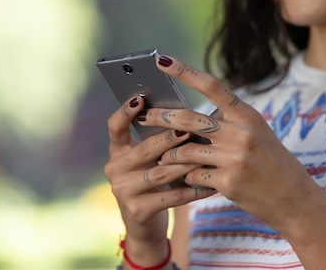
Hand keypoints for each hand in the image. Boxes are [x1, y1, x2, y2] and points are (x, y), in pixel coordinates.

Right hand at [104, 94, 216, 244]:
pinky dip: (193, 190)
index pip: (115, 127)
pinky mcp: (138, 210)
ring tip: (205, 156)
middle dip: (168, 138)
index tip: (140, 98)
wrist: (144, 226)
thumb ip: (156, 140)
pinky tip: (210, 185)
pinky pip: (171, 197)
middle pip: (144, 149)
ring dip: (185, 164)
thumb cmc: (152, 183)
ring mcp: (124, 191)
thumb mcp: (147, 161)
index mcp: (117, 151)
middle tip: (189, 129)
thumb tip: (185, 115)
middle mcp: (115, 169)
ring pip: (160, 173)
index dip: (125, 112)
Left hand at [145, 55, 323, 235]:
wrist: (296, 200)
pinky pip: (193, 174)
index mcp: (248, 115)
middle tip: (143, 117)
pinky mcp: (228, 182)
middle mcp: (241, 133)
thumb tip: (185, 119)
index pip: (212, 86)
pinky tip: (187, 178)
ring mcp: (235, 158)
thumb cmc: (270, 163)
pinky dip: (186, 176)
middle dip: (160, 118)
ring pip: (184, 150)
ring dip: (168, 155)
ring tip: (161, 157)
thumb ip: (227, 123)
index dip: (185, 72)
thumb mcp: (256, 134)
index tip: (162, 60)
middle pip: (187, 120)